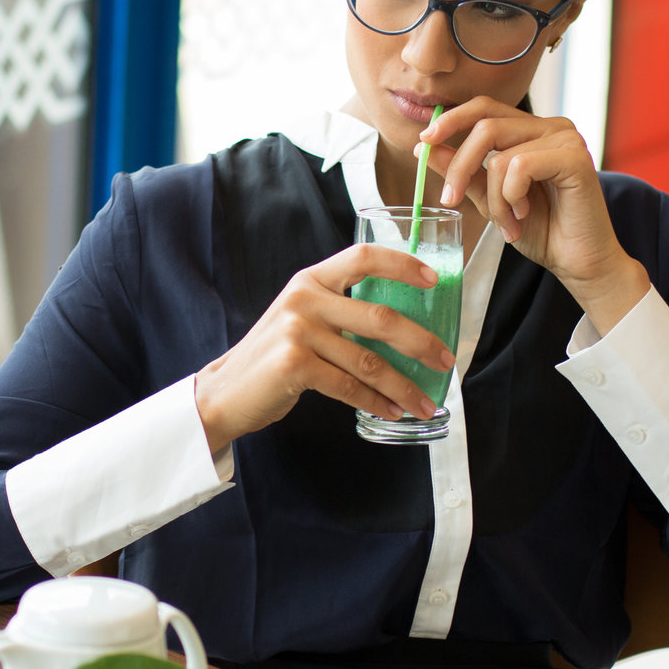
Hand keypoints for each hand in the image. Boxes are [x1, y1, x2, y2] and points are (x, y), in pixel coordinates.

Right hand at [194, 245, 455, 453]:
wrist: (224, 392)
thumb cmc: (271, 358)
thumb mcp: (300, 319)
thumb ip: (338, 312)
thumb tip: (402, 329)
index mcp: (310, 280)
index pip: (363, 256)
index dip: (402, 264)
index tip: (433, 279)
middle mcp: (304, 299)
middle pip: (380, 317)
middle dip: (420, 342)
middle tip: (444, 360)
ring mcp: (298, 331)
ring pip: (369, 361)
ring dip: (403, 386)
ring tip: (424, 402)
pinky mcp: (294, 364)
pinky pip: (349, 386)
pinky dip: (376, 402)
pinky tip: (391, 411)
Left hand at [418, 98, 650, 332]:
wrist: (578, 261)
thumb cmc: (542, 230)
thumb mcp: (491, 199)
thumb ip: (464, 172)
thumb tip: (425, 147)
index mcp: (532, 130)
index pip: (485, 107)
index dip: (451, 119)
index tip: (423, 142)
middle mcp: (551, 126)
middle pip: (485, 126)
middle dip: (459, 167)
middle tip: (449, 200)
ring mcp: (565, 138)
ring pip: (499, 154)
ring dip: (493, 198)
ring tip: (507, 223)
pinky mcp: (574, 157)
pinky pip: (520, 166)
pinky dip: (512, 197)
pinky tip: (525, 215)